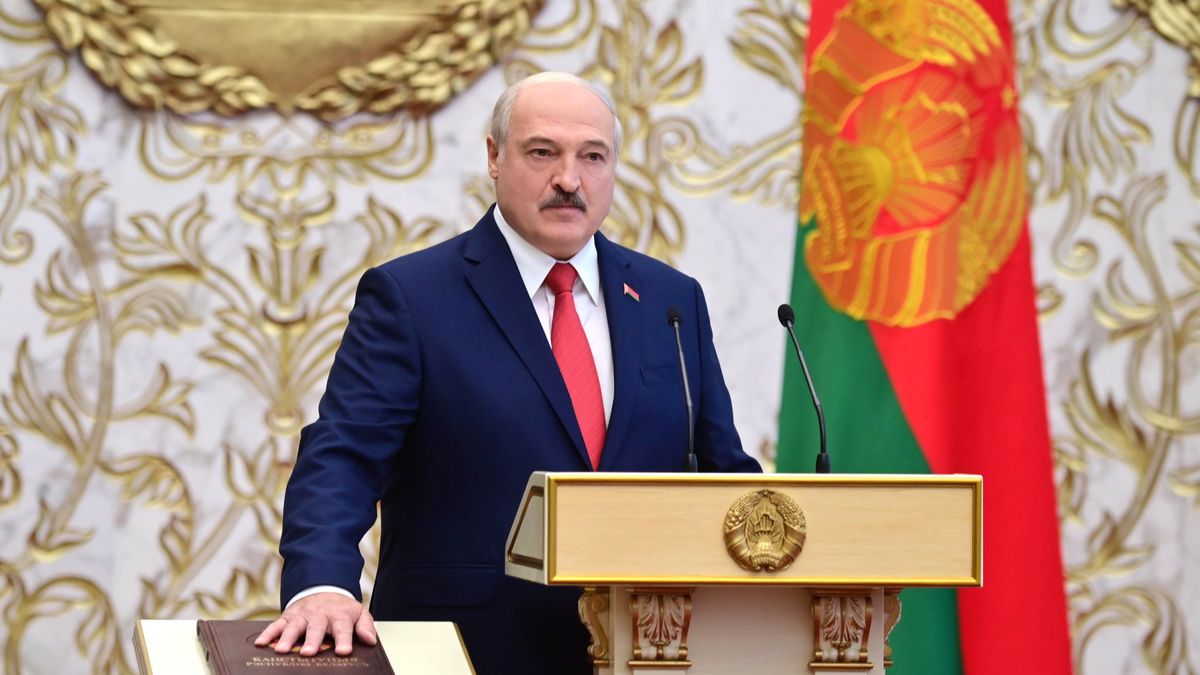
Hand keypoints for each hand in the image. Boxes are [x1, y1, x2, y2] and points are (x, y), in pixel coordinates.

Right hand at [254, 592, 376, 656]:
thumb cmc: (341, 609)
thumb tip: (370, 641)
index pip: (342, 628)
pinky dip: (268, 633)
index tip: (344, 651)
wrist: (324, 589)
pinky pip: (276, 624)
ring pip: (294, 626)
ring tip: (282, 650)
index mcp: (338, 616)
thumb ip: (365, 626)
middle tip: (309, 653)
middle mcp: (319, 615)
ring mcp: (302, 616)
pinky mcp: (288, 617)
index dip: (344, 640)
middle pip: (316, 628)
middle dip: (312, 641)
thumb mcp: (358, 613)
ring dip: (287, 638)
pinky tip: (261, 643)